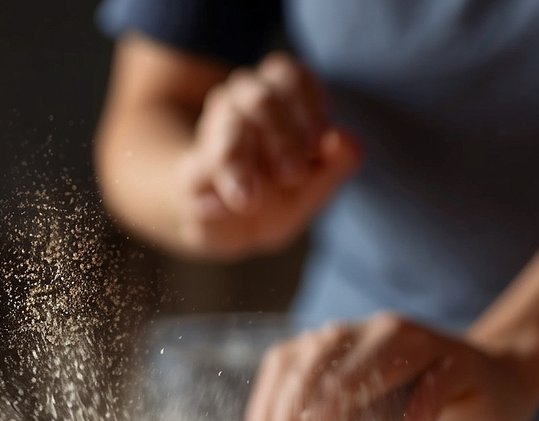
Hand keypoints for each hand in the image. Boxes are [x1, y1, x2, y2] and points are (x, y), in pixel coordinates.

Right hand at [177, 52, 360, 257]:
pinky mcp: (190, 176)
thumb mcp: (311, 189)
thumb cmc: (277, 198)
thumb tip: (348, 142)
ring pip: (224, 129)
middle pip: (260, 99)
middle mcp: (241, 105)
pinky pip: (195, 176)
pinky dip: (207, 194)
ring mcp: (212, 136)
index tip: (318, 144)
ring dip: (236, 161)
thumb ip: (334, 167)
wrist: (229, 227)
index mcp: (276, 98)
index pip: (290, 76)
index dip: (307, 105)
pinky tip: (216, 208)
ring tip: (247, 199)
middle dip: (281, 136)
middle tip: (293, 175)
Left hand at [244, 312, 538, 420]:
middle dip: (303, 391)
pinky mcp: (461, 361)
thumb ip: (320, 418)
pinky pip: (439, 377)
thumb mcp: (361, 409)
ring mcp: (420, 342)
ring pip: (381, 353)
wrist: (494, 381)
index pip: (291, 356)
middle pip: (327, 349)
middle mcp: (374, 332)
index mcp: (339, 342)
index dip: (275, 393)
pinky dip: (424, 404)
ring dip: (353, 387)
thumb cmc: (415, 402)